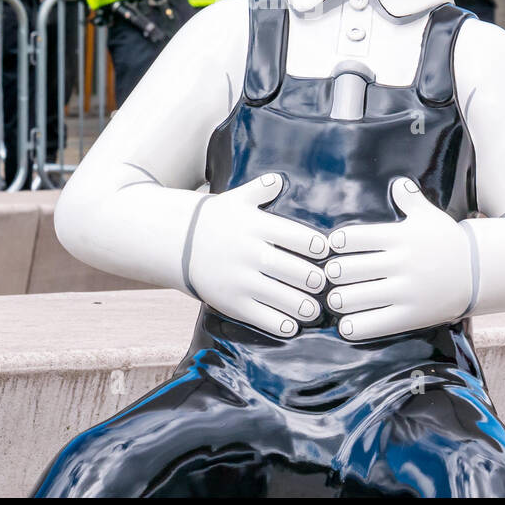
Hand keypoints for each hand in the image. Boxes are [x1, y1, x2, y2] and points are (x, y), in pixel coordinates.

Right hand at [186, 173, 327, 337]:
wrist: (177, 243)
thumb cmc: (216, 219)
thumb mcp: (237, 199)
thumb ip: (261, 189)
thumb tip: (279, 179)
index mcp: (257, 226)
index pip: (301, 238)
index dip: (319, 248)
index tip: (326, 254)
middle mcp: (250, 252)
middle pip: (297, 271)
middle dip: (316, 281)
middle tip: (324, 285)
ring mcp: (240, 279)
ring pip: (284, 298)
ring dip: (305, 307)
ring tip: (313, 309)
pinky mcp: (231, 302)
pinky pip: (263, 318)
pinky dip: (282, 324)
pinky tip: (292, 325)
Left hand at [323, 177, 472, 340]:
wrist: (479, 273)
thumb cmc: (447, 242)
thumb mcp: (430, 216)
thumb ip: (410, 198)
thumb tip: (398, 182)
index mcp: (399, 237)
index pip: (353, 238)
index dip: (337, 243)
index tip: (335, 247)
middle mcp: (400, 263)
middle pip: (347, 269)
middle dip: (333, 274)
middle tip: (332, 276)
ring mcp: (406, 291)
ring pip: (354, 298)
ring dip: (338, 300)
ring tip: (337, 299)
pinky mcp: (411, 316)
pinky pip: (373, 324)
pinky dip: (353, 326)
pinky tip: (347, 324)